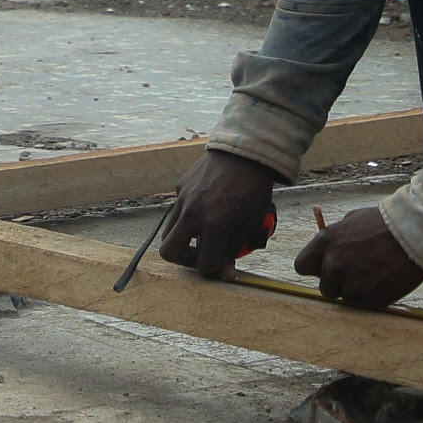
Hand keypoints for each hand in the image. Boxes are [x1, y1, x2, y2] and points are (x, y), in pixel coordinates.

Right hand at [156, 150, 279, 279]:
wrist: (245, 152)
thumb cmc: (254, 188)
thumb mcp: (253, 221)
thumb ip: (236, 247)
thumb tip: (225, 268)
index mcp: (214, 224)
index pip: (203, 264)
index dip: (212, 270)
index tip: (220, 265)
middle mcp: (193, 213)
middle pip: (169, 252)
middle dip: (184, 260)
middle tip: (200, 255)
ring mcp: (183, 199)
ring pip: (168, 232)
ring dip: (182, 240)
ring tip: (201, 235)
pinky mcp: (180, 187)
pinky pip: (177, 211)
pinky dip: (187, 217)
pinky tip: (205, 208)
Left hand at [295, 207, 422, 309]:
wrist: (416, 234)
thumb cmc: (386, 223)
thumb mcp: (353, 219)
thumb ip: (336, 237)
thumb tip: (327, 251)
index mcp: (326, 242)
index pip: (301, 265)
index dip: (316, 269)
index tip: (326, 269)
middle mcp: (334, 264)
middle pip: (326, 289)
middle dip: (340, 284)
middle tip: (359, 272)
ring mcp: (352, 283)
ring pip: (347, 298)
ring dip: (359, 290)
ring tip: (377, 272)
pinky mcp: (370, 298)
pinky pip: (366, 304)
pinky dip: (375, 296)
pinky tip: (386, 279)